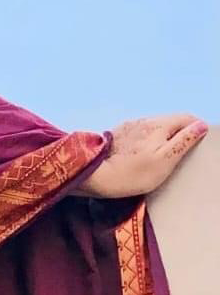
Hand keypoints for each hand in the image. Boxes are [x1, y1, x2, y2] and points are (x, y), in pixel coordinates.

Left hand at [76, 114, 208, 198]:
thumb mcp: (165, 160)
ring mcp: (129, 126)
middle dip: (179, 133)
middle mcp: (144, 120)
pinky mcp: (117, 134)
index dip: (196, 128)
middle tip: (182, 151)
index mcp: (159, 125)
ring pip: (154, 127)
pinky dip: (146, 140)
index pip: (186, 118)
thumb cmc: (133, 173)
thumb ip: (184, 141)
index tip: (198, 142)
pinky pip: (138, 133)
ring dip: (162, 136)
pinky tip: (142, 154)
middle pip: (170, 121)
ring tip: (162, 154)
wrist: (94, 176)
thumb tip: (200, 126)